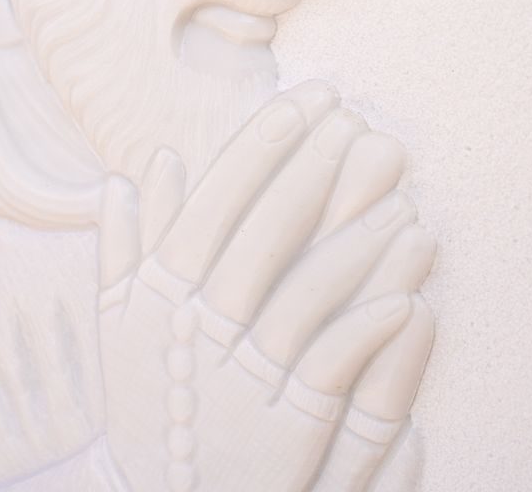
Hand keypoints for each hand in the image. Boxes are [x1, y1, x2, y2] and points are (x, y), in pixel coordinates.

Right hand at [97, 85, 435, 491]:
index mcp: (157, 298)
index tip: (301, 102)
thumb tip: (139, 170)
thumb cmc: (147, 408)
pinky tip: (409, 298)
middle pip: (261, 236)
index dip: (259, 149)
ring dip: (357, 246)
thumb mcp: (121, 325)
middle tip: (359, 123)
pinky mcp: (280, 428)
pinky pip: (330, 368)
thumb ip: (127, 248)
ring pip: (304, 295)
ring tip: (404, 200)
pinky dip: (367, 332)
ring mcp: (238, 379)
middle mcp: (194, 331)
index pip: (212, 205)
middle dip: (314, 172)